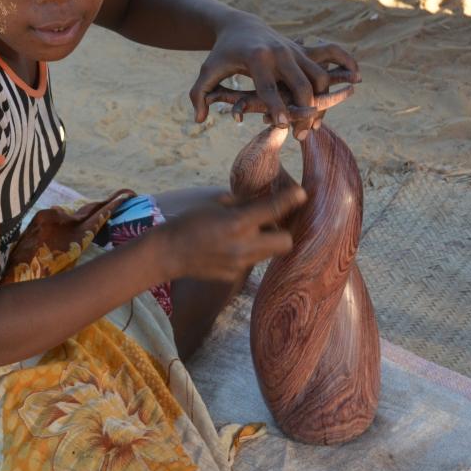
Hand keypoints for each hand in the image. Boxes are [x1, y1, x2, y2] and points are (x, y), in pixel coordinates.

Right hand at [156, 183, 306, 281]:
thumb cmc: (189, 222)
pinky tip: (230, 248)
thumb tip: (263, 200)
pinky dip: (248, 253)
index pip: (275, 209)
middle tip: (275, 223)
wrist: (169, 253)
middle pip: (286, 242)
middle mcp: (244, 246)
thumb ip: (243, 204)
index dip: (291, 199)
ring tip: (251, 234)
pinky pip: (251, 262)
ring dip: (266, 242)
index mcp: (238, 223)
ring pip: (270, 254)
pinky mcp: (234, 276)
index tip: (301, 194)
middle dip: (284, 232)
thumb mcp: (216, 205)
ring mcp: (240, 264)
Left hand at [188, 13, 358, 126]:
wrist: (240, 25)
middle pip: (300, 84)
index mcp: (256, 59)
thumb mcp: (207, 72)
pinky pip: (328, 62)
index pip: (268, 88)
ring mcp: (295, 50)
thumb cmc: (222, 53)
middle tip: (302, 133)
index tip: (284, 125)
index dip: (276, 107)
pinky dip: (339, 73)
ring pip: (319, 76)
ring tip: (315, 124)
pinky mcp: (304, 50)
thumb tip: (199, 119)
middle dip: (304, 109)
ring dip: (322, 100)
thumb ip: (199, 95)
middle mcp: (280, 53)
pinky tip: (349, 85)